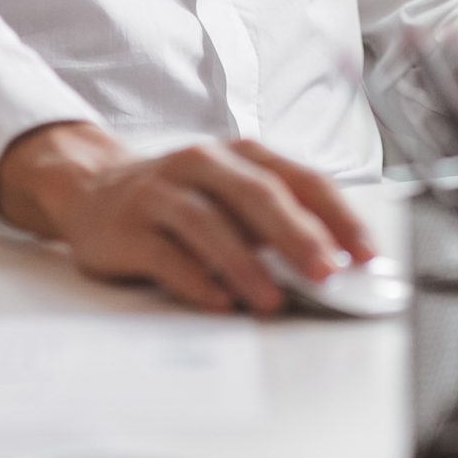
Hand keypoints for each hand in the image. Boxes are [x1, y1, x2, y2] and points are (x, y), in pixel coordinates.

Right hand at [0, 122, 379, 315]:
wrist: (91, 189)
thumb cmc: (179, 199)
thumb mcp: (231, 196)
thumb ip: (277, 222)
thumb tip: (336, 264)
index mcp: (240, 154)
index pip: (301, 180)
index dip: (338, 217)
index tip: (366, 254)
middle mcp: (202, 163)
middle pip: (257, 195)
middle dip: (298, 235)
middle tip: (327, 273)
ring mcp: (161, 192)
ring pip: (210, 224)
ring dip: (246, 264)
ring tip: (272, 300)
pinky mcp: (128, 227)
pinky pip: (166, 254)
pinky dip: (196, 280)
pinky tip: (219, 302)